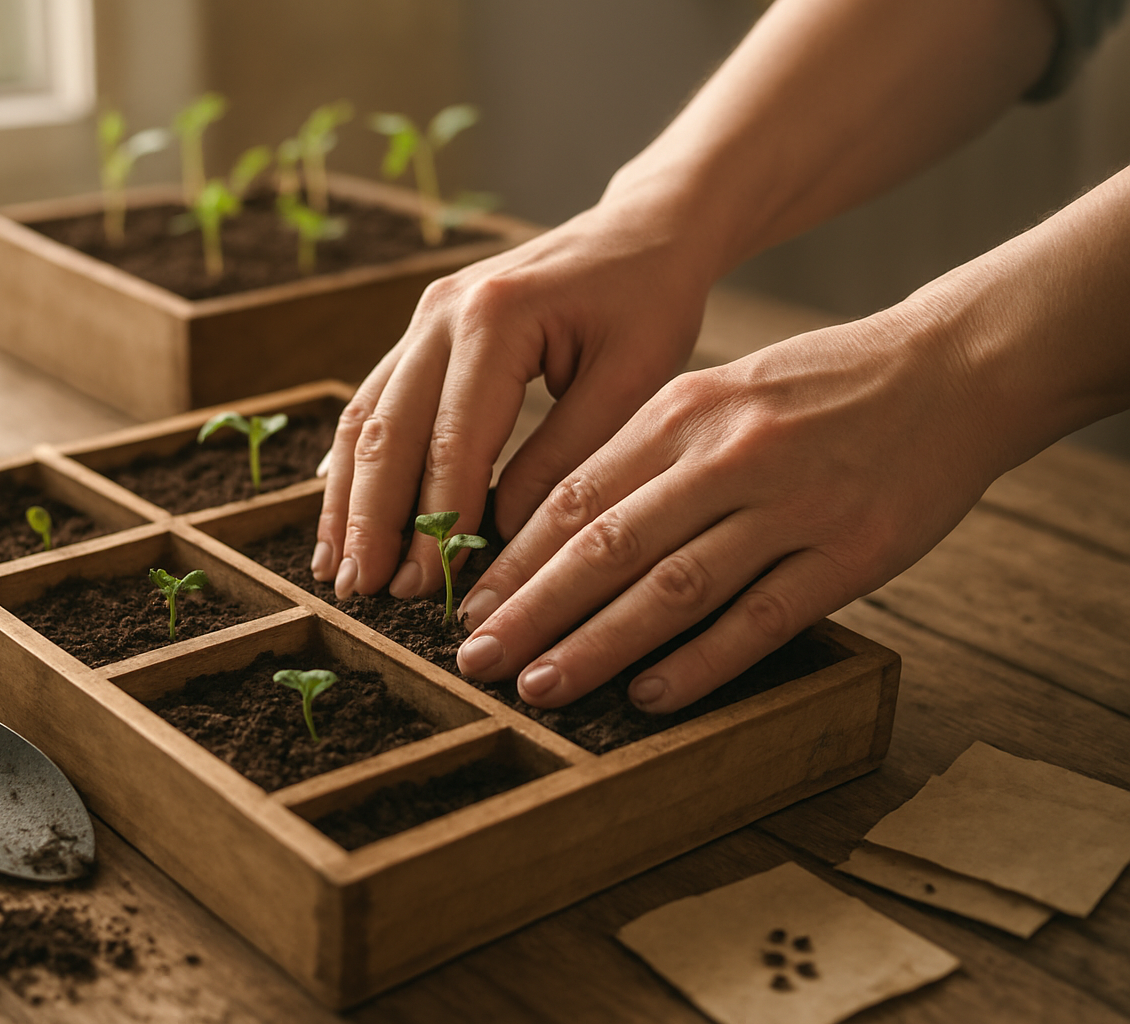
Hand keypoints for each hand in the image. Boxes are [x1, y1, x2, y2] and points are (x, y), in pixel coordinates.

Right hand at [312, 186, 714, 602]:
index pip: (452, 442)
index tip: (423, 589)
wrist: (640, 229)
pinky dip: (355, 461)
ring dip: (346, 497)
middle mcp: (442, 312)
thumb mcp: (632, 379)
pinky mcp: (422, 330)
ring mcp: (423, 317)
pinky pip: (373, 400)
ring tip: (334, 566)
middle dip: (370, 520)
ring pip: (364, 417)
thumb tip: (500, 534)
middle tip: (358, 591)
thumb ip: (566, 455)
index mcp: (496, 319)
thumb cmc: (649, 300)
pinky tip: (339, 510)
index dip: (434, 522)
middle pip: (388, 431)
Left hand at [454, 308, 1003, 713]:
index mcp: (684, 411)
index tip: (465, 606)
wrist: (950, 370)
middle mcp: (728, 457)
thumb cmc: (816, 389)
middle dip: (531, 611)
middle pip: (608, 546)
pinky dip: (701, 663)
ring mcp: (791, 508)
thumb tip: (551, 526)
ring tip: (539, 686)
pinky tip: (649, 695)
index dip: (513, 559)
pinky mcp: (850, 555)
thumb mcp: (718, 392)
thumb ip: (642, 454)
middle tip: (474, 660)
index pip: (576, 495)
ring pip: (674, 588)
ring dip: (597, 644)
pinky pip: (761, 618)